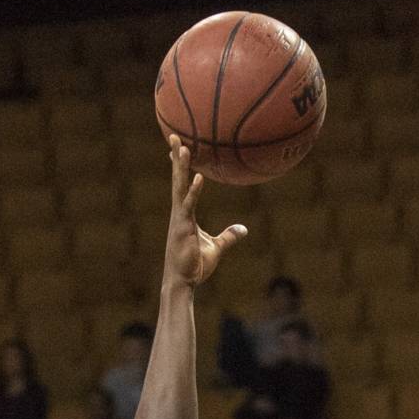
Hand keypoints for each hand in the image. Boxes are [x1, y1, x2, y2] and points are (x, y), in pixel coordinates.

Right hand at [163, 135, 246, 287]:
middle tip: (175, 136)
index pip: (182, 184)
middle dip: (176, 158)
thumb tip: (243, 230)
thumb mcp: (216, 248)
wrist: (183, 282)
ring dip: (182, 168)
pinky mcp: (182, 228)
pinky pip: (189, 206)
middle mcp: (179, 212)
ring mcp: (179, 219)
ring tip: (185, 148)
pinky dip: (194, 191)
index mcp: (185, 214)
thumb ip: (229, 237)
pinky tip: (199, 177)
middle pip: (177, 179)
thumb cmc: (195, 266)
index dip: (180, 166)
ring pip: (180, 188)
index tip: (179, 147)